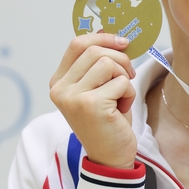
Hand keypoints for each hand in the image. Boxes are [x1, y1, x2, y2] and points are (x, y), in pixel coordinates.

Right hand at [49, 32, 137, 168]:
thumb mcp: (98, 87)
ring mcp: (73, 97)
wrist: (110, 156)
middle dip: (120, 58)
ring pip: (108, 63)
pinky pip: (121, 82)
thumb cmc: (107, 119)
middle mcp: (60, 89)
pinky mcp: (90, 105)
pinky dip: (128, 93)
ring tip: (120, 96)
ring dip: (124, 78)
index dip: (103, 38)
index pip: (77, 44)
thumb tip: (106, 31)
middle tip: (129, 74)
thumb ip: (96, 63)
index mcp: (58, 82)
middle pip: (95, 51)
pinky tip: (120, 110)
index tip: (122, 42)